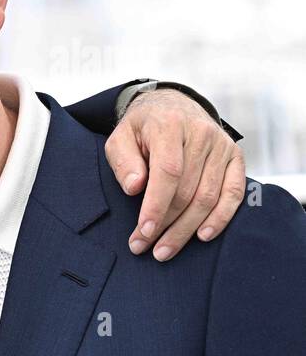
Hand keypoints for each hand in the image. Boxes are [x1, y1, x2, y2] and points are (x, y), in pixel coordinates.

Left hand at [104, 88, 244, 259]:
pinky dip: (221, 217)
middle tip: (145, 248)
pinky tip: (203, 235)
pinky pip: (234, 192)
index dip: (156, 205)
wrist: (172, 106)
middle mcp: (201, 134)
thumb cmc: (142, 128)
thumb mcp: (120, 137)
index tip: (144, 231)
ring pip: (209, 196)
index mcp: (170, 126)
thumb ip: (123, 161)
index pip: (168, 172)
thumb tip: (135, 188)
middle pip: (188, 190)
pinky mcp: (235, 156)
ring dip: (187, 229)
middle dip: (166, 225)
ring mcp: (222, 146)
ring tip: (165, 250)